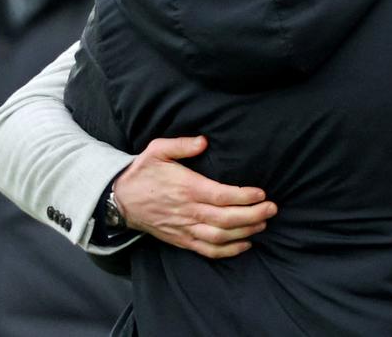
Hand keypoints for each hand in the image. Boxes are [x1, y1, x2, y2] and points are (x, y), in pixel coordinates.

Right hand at [114, 136, 277, 258]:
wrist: (120, 200)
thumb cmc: (143, 172)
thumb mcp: (157, 150)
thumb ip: (181, 144)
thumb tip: (204, 141)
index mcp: (186, 188)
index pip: (221, 196)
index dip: (244, 196)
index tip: (261, 193)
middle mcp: (188, 211)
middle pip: (226, 219)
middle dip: (253, 215)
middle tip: (272, 208)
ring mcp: (185, 228)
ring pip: (220, 237)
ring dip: (245, 232)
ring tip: (263, 223)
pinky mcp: (182, 240)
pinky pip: (208, 250)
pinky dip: (229, 251)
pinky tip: (245, 244)